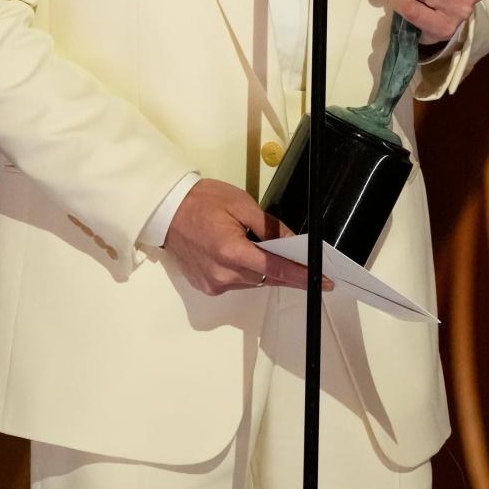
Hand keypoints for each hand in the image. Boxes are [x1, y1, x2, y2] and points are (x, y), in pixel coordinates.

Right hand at [164, 178, 331, 295]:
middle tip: (295, 255)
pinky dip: (245, 272)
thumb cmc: (201, 200)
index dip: (302, 276)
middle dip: (282, 268)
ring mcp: (213, 284)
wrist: (165, 211)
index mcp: (232, 252)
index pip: (276, 270)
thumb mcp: (240, 203)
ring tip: (259, 247)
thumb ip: (268, 225)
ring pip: (252, 282)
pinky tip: (239, 253)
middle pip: (266, 278)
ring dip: (262, 269)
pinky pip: (236, 283)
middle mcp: (223, 275)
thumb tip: (291, 242)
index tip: (323, 282)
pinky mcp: (206, 287)